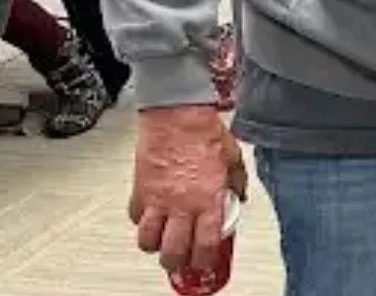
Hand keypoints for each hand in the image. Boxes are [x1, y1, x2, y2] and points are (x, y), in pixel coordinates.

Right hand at [130, 105, 234, 272]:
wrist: (176, 113)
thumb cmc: (203, 131)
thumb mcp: (233, 157)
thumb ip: (237, 181)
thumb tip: (239, 194)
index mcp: (208, 200)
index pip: (206, 245)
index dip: (205, 261)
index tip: (206, 263)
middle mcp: (182, 205)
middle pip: (173, 252)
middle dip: (177, 262)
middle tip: (180, 259)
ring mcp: (158, 200)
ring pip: (148, 241)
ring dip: (155, 246)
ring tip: (161, 242)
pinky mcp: (140, 190)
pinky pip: (135, 217)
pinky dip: (141, 222)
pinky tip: (150, 216)